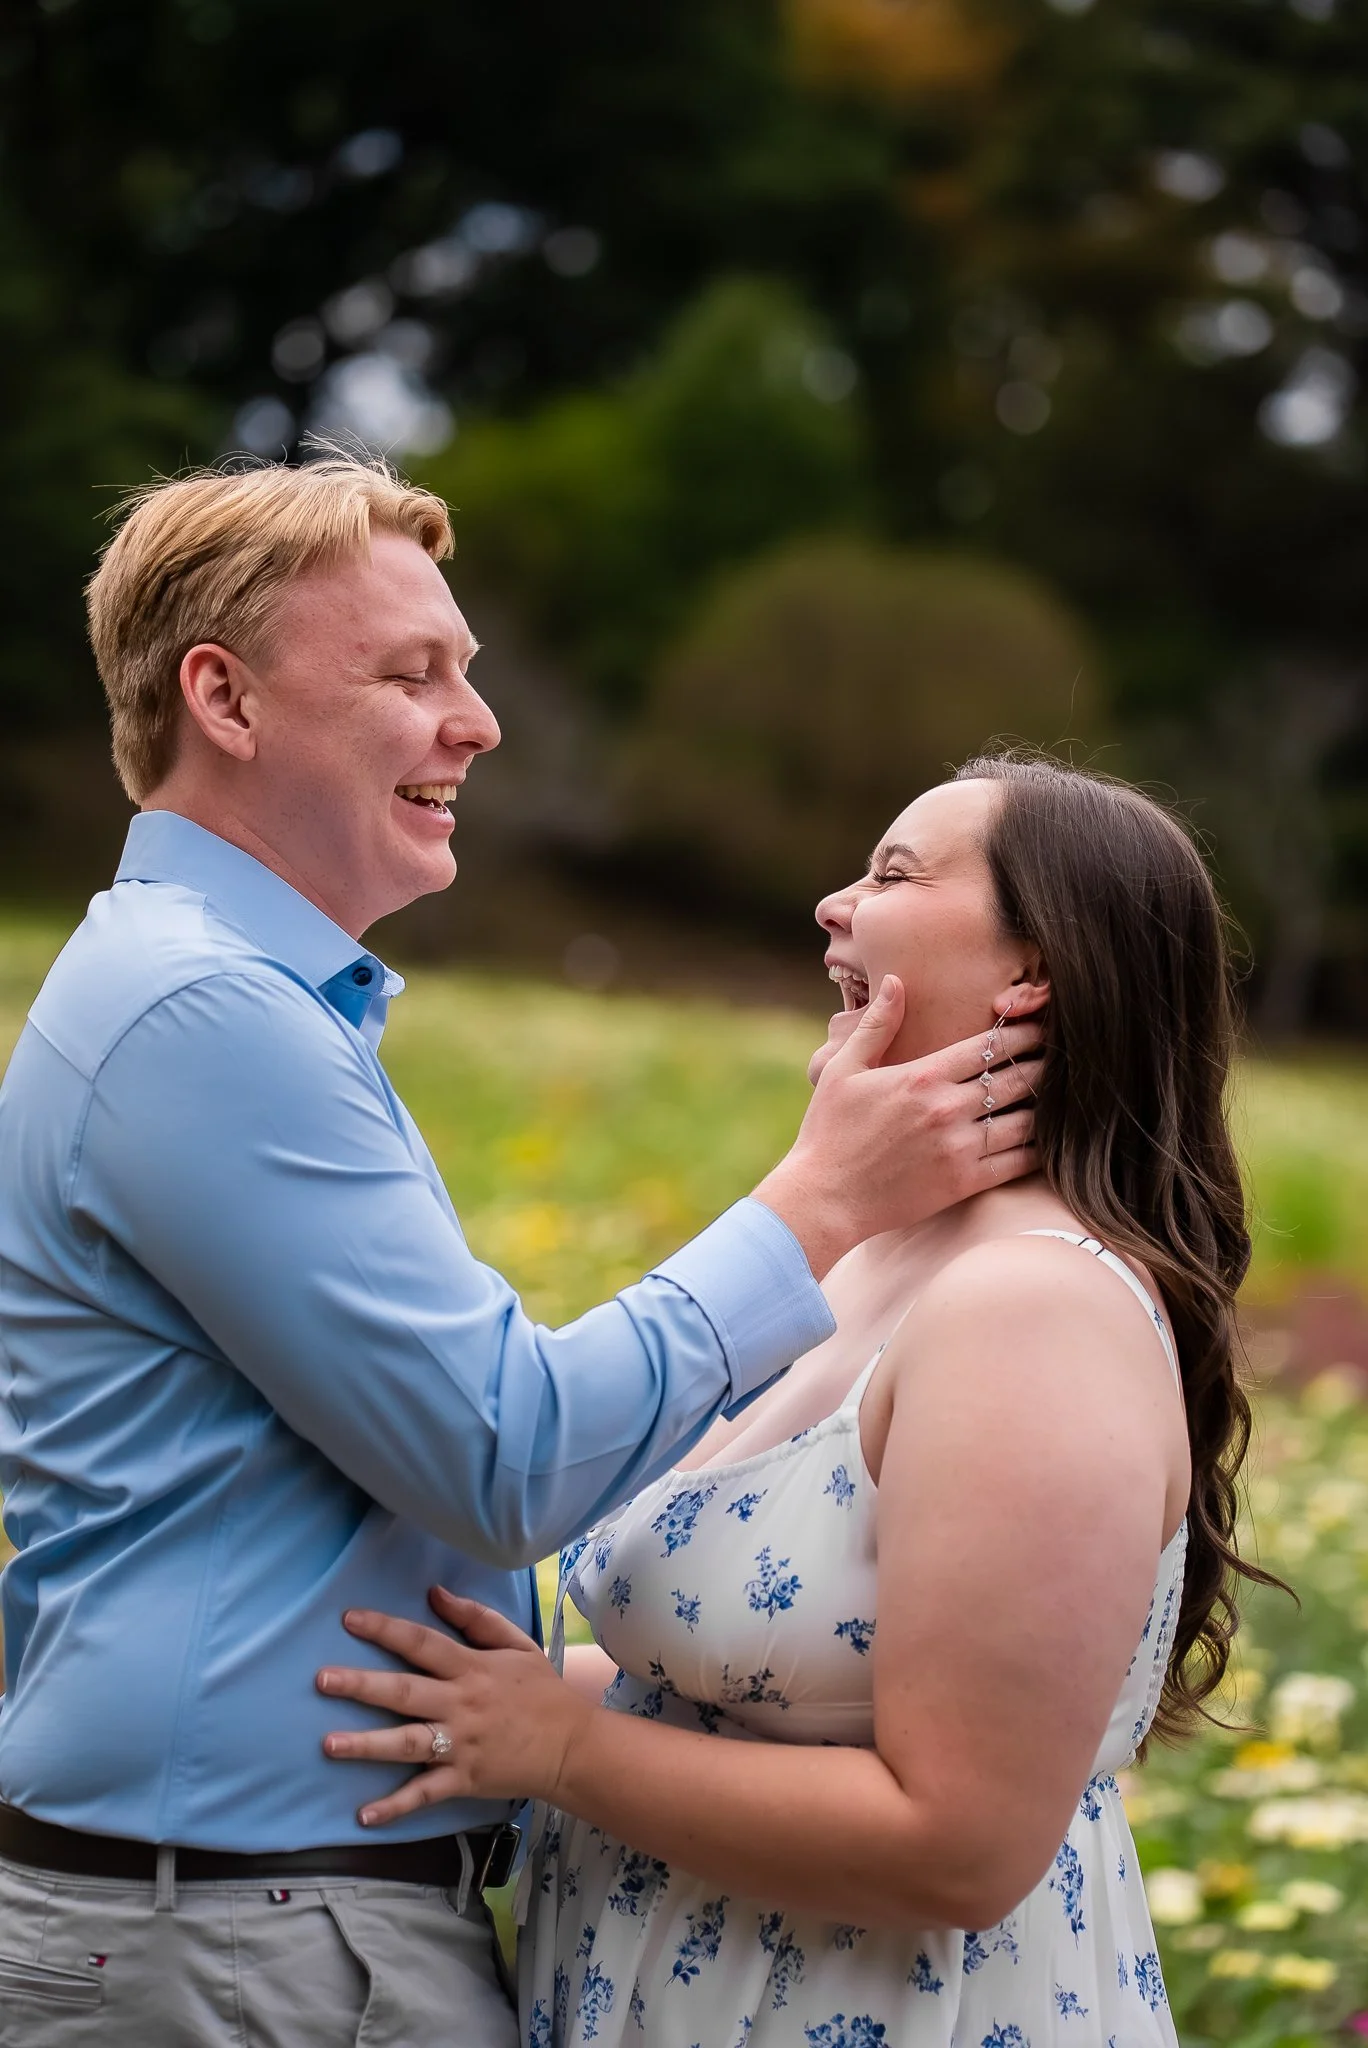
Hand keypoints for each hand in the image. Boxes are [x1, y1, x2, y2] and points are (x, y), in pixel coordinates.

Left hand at [317, 1587, 592, 1825]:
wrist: (573, 1746)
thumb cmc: (541, 1691)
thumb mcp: (517, 1644)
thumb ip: (476, 1617)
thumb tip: (434, 1592)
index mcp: (471, 1668)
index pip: (421, 1643)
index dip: (385, 1629)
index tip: (349, 1620)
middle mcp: (461, 1704)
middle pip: (405, 1692)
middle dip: (362, 1685)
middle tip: (322, 1680)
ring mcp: (461, 1745)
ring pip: (408, 1743)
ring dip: (367, 1745)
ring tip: (328, 1744)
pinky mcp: (464, 1779)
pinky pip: (426, 1794)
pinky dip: (396, 1806)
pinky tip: (364, 1815)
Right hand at [754, 977, 1040, 1277]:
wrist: (824, 1199)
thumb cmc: (829, 1133)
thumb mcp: (843, 1070)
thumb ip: (877, 1025)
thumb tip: (896, 981)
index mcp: (922, 1076)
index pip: (990, 1046)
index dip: (1023, 1034)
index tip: (1041, 1026)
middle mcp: (946, 1109)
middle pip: (1017, 1079)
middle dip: (1044, 1064)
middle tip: (1064, 1057)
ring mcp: (958, 1147)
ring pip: (1025, 1120)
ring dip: (1047, 1106)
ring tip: (1063, 1096)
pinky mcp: (963, 1183)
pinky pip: (1017, 1162)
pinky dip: (1039, 1149)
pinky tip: (1049, 1140)